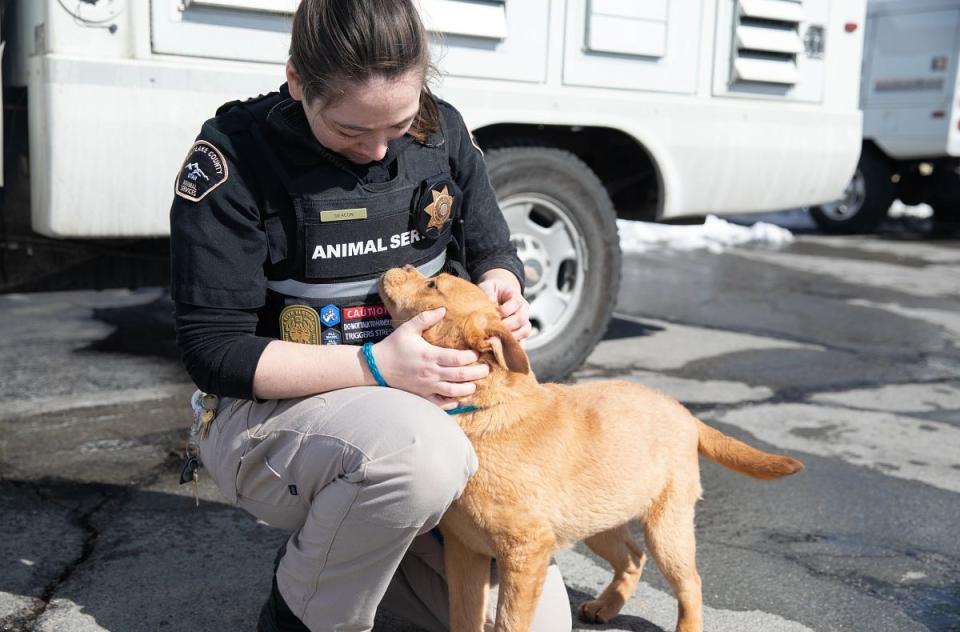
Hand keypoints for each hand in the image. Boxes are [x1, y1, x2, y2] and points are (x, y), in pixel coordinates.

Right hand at [372, 307, 489, 408]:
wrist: (377, 367)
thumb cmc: (393, 346)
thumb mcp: (407, 328)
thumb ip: (426, 318)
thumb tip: (443, 309)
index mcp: (429, 355)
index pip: (456, 358)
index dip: (470, 357)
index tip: (477, 353)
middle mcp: (430, 373)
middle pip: (460, 375)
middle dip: (477, 373)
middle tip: (487, 369)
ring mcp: (427, 386)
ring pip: (453, 392)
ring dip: (468, 389)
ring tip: (476, 384)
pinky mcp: (423, 395)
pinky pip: (440, 403)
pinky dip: (452, 403)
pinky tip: (459, 398)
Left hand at [477, 269, 531, 340]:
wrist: (499, 295)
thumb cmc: (493, 291)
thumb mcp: (488, 286)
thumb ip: (488, 292)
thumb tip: (490, 304)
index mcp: (516, 297)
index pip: (515, 303)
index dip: (503, 310)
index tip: (491, 313)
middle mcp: (523, 310)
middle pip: (521, 319)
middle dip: (507, 325)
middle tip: (493, 330)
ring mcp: (524, 322)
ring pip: (525, 331)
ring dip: (512, 336)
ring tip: (498, 339)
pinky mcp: (520, 333)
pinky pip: (523, 342)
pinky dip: (514, 346)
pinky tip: (503, 349)